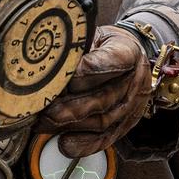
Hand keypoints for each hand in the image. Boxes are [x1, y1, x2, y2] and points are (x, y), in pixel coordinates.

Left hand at [41, 26, 153, 156]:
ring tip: (42, 123)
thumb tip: (48, 52)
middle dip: (70, 106)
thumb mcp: (94, 33)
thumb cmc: (101, 44)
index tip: (62, 76)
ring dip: (70, 125)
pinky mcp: (125, 125)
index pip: (112, 62)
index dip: (86, 70)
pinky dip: (84, 145)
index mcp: (128, 52)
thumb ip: (77, 42)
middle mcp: (135, 82)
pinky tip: (64, 144)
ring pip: (102, 121)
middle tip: (43, 108)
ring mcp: (132, 106)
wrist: (128, 55)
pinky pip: (106, 139)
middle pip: (104, 98)